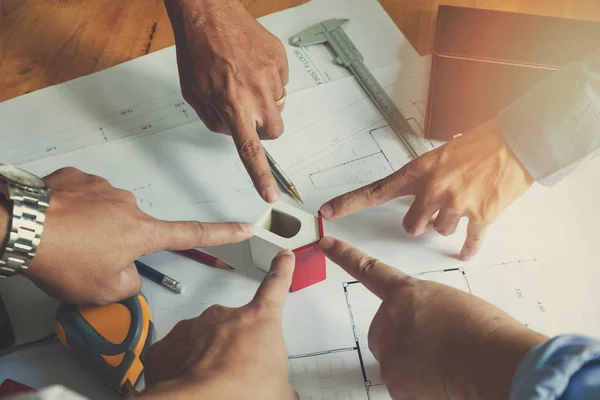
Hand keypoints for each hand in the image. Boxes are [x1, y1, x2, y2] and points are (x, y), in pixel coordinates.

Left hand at [18, 167, 251, 304]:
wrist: (21, 225)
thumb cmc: (61, 256)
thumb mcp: (103, 290)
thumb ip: (129, 284)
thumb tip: (127, 274)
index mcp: (142, 232)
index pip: (193, 234)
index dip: (223, 233)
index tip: (244, 227)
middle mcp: (129, 205)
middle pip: (134, 233)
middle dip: (116, 248)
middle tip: (87, 263)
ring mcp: (103, 189)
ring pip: (106, 218)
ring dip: (92, 232)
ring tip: (67, 246)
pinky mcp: (77, 180)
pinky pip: (84, 201)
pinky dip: (74, 216)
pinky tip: (58, 226)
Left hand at [142, 250, 296, 399]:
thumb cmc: (241, 390)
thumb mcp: (279, 390)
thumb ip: (281, 381)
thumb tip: (283, 393)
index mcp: (259, 320)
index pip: (275, 286)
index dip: (281, 270)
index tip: (282, 257)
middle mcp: (225, 316)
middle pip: (235, 325)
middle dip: (237, 345)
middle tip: (239, 372)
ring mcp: (194, 328)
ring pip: (204, 340)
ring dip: (209, 358)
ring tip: (216, 383)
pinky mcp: (167, 345)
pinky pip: (177, 354)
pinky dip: (182, 368)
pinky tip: (192, 385)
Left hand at [165, 0, 288, 202]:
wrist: (209, 13)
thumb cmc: (197, 50)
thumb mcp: (193, 94)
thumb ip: (214, 120)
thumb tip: (232, 131)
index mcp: (232, 104)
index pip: (251, 150)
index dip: (261, 176)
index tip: (271, 194)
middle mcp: (257, 92)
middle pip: (275, 131)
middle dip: (263, 128)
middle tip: (247, 113)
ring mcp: (272, 75)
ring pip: (279, 105)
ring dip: (264, 101)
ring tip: (243, 79)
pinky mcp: (280, 59)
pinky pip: (281, 82)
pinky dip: (268, 80)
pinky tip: (250, 66)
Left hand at [318, 237, 545, 399]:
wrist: (495, 362)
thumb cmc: (485, 333)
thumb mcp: (451, 306)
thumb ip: (425, 312)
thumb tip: (422, 334)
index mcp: (407, 293)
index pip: (368, 270)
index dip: (345, 255)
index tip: (326, 244)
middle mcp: (390, 316)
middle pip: (383, 331)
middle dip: (402, 341)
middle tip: (433, 348)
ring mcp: (388, 348)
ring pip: (394, 360)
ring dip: (413, 365)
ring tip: (444, 363)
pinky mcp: (392, 378)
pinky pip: (401, 385)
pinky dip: (419, 387)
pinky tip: (440, 381)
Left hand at [319, 119, 534, 260]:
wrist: (516, 141)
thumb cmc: (479, 143)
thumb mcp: (440, 155)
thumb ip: (424, 179)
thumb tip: (420, 198)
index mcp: (417, 172)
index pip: (375, 191)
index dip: (349, 203)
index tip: (326, 212)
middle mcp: (431, 190)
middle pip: (411, 226)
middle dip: (422, 222)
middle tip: (436, 209)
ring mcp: (455, 205)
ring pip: (439, 231)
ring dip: (447, 224)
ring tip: (464, 203)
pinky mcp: (480, 216)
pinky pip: (468, 241)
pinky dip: (468, 247)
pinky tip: (467, 249)